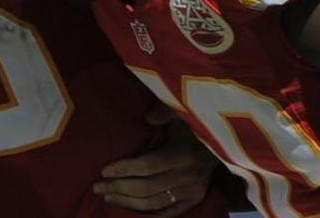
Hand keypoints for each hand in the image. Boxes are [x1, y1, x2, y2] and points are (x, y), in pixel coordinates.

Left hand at [95, 103, 218, 216]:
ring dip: (128, 202)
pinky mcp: (195, 199)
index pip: (148, 166)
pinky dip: (150, 215)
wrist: (222, 142)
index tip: (104, 171)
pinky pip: (170, 213)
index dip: (124, 169)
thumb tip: (147, 118)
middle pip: (147, 188)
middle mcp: (188, 176)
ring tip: (107, 197)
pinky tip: (131, 212)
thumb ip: (164, 112)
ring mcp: (193, 191)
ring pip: (155, 203)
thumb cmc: (193, 125)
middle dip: (119, 188)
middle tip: (97, 187)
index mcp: (183, 154)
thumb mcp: (180, 113)